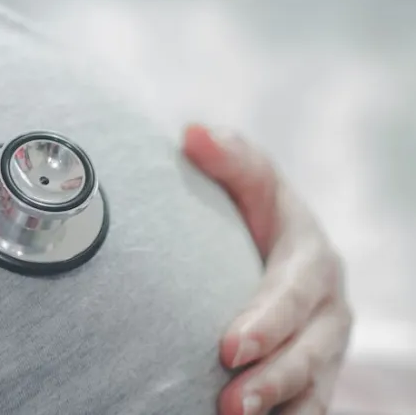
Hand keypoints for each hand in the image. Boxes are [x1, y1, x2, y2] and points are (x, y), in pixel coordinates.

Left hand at [183, 125, 352, 414]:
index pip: (293, 294)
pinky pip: (309, 407)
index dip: (267, 322)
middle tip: (230, 403)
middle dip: (272, 379)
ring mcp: (324, 348)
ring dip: (279, 407)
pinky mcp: (313, 377)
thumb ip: (229, 160)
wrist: (272, 250)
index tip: (227, 347)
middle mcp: (328, 309)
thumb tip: (192, 132)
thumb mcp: (250, 182)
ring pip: (312, 387)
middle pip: (308, 352)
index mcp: (312, 259)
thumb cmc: (252, 212)